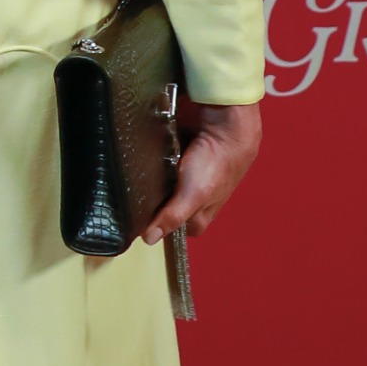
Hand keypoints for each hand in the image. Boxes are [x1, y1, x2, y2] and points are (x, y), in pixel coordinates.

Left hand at [145, 101, 261, 240]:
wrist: (226, 126)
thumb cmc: (218, 165)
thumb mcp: (193, 196)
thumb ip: (173, 217)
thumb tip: (150, 238)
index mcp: (201, 214)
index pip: (176, 228)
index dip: (160, 224)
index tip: (141, 218)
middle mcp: (195, 197)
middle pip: (167, 205)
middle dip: (154, 199)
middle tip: (140, 192)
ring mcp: (189, 177)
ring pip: (164, 185)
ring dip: (153, 178)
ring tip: (143, 172)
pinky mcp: (181, 157)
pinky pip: (162, 163)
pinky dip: (155, 159)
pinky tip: (150, 157)